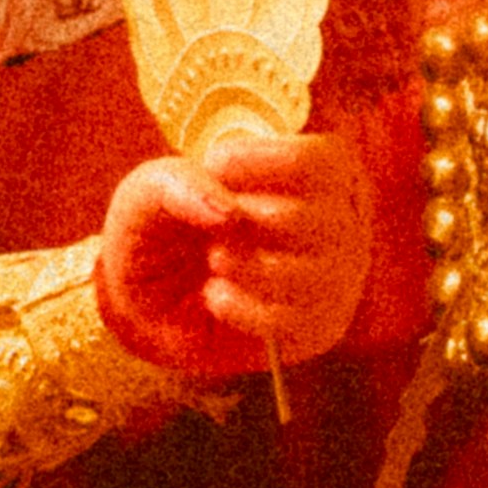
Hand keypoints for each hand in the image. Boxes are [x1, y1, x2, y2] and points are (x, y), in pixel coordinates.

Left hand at [95, 133, 369, 378]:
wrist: (146, 300)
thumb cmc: (162, 228)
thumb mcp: (148, 192)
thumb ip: (178, 184)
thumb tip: (230, 213)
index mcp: (317, 169)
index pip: (315, 161)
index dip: (256, 165)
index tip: (215, 168)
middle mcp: (341, 218)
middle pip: (304, 218)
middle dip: (239, 225)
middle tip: (215, 227)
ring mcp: (338, 276)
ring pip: (306, 275)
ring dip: (241, 267)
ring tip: (217, 261)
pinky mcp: (319, 326)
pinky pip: (291, 321)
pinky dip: (239, 309)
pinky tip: (217, 297)